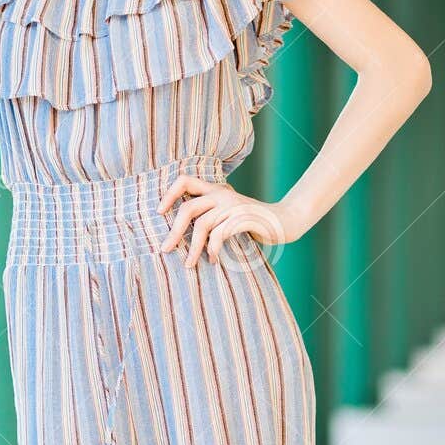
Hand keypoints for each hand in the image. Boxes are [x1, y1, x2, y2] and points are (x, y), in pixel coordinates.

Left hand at [157, 175, 305, 267]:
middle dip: (174, 232)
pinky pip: (220, 234)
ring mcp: (233, 205)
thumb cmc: (253, 222)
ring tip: (189, 264)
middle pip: (188, 209)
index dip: (169, 194)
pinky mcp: (244, 218)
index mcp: (215, 189)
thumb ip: (210, 216)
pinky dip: (213, 249)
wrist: (285, 221)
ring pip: (203, 225)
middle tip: (165, 249)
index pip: (184, 180)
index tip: (159, 213)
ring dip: (193, 248)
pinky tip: (213, 259)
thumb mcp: (228, 213)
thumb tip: (180, 233)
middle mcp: (222, 194)